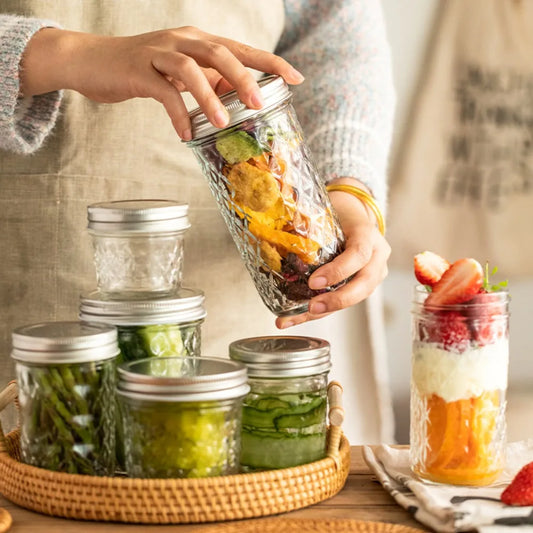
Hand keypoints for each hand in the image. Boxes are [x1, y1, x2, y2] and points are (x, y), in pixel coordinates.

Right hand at [20, 26, 303, 138]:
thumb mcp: (182, 74)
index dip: (270, 62)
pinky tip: (186, 133)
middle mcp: (181, 40)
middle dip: (244, 78)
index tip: (296, 78)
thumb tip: (238, 96)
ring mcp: (158, 52)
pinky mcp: (137, 70)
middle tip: (260, 105)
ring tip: (223, 123)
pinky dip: (177, 114)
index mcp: (198, 41)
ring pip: (190, 67)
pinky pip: (162, 92)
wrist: (92, 61)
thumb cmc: (143, 69)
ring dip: (209, 96)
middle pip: (220, 52)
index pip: (241, 49)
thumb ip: (209, 81)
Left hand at [276, 178, 390, 328]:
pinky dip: (316, 313)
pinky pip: (341, 302)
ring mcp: (372, 274)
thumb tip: (275, 227)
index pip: (358, 254)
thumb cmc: (339, 213)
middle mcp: (376, 257)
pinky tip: (292, 319)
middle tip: (311, 307)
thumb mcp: (327, 211)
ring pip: (353, 299)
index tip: (314, 281)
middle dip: (337, 300)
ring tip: (292, 319)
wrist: (353, 215)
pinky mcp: (361, 287)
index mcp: (368, 235)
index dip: (338, 271)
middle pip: (364, 285)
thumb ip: (306, 220)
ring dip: (323, 312)